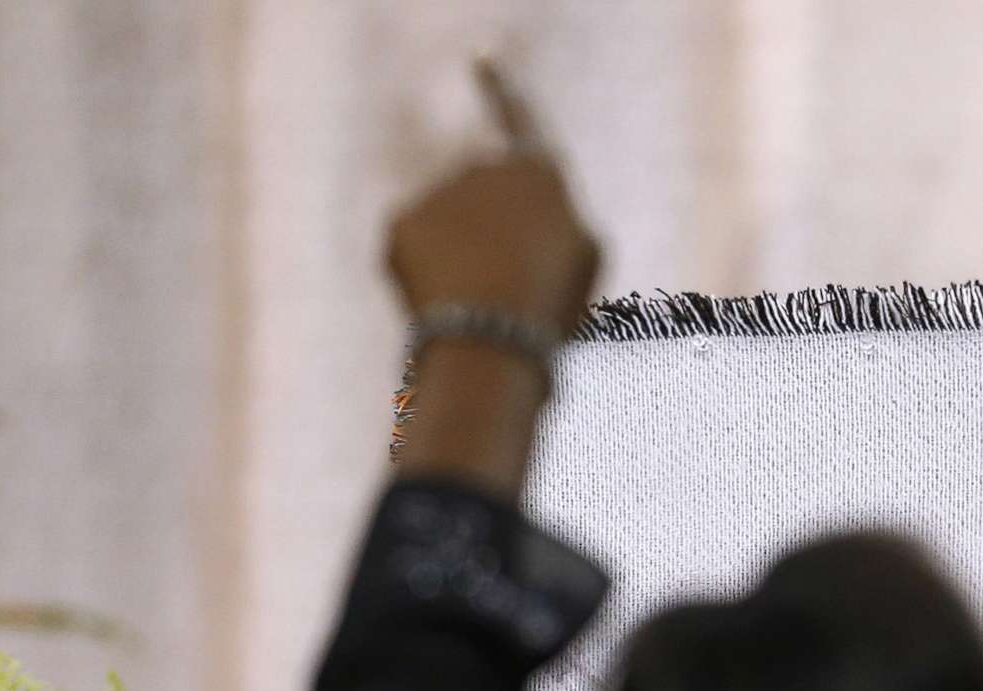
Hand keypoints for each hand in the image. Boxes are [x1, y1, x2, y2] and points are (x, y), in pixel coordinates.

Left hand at [385, 62, 601, 335]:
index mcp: (540, 172)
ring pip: (448, 224)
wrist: (491, 338)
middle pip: (483, 192)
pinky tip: (446, 302)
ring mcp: (438, 192)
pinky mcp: (400, 221)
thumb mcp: (582, 259)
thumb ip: (556, 219)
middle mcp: (483, 168)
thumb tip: (521, 213)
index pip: (519, 120)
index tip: (481, 60)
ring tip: (481, 303)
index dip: (502, 91)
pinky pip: (415, 246)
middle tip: (509, 283)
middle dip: (488, 226)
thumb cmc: (552, 306)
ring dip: (460, 256)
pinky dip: (427, 273)